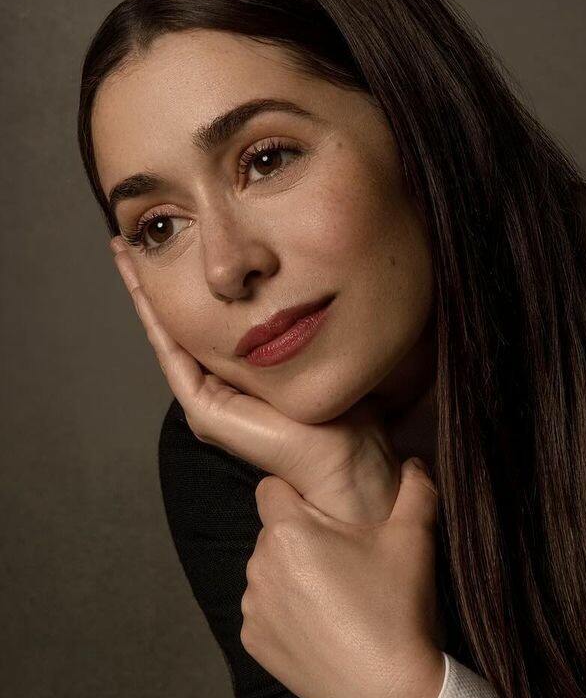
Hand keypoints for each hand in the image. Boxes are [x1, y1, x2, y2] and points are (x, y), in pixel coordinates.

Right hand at [110, 238, 399, 525]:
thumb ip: (300, 325)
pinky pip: (173, 356)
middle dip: (155, 283)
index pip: (209, 322)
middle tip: (132, 239)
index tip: (174, 241)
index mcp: (244, 379)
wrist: (347, 458)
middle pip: (181, 326)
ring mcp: (210, 402)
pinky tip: (141, 285)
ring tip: (124, 252)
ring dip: (145, 294)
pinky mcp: (206, 411)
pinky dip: (155, 320)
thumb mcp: (320, 351)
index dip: (188, 283)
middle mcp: (221, 390)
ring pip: (168, 336)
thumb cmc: (348, 414)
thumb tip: (305, 278)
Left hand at [244, 467, 444, 697]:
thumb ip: (416, 489)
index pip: (273, 488)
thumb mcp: (415, 541)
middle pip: (274, 534)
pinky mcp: (253, 643)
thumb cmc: (396, 612)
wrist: (386, 693)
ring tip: (338, 601)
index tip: (332, 517)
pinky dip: (288, 617)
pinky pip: (266, 614)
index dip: (300, 495)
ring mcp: (252, 607)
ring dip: (293, 578)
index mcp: (288, 531)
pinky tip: (325, 630)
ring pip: (269, 574)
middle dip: (302, 540)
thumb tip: (416, 461)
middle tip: (347, 563)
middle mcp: (258, 564)